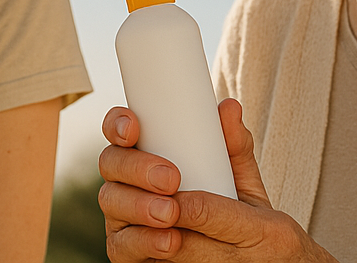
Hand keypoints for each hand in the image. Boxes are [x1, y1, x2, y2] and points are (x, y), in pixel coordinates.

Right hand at [97, 99, 337, 261]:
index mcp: (149, 155)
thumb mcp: (240, 179)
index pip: (121, 132)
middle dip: (135, 167)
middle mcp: (128, 183)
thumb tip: (229, 107)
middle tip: (170, 178)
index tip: (134, 129)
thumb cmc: (236, 213)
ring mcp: (123, 217)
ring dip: (139, 204)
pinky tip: (169, 241)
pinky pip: (121, 245)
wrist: (246, 259)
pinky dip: (144, 241)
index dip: (118, 124)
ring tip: (170, 213)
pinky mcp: (126, 251)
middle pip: (110, 163)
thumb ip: (234, 146)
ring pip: (111, 202)